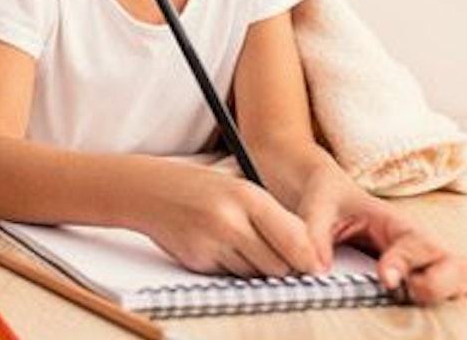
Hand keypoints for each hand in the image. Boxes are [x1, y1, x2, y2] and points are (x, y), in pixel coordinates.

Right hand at [139, 163, 322, 277]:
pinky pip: (231, 276)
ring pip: (255, 274)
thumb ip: (275, 218)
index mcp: (247, 197)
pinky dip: (231, 267)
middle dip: (282, 265)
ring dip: (256, 267)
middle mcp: (230, 221)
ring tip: (240, 243)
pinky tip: (219, 246)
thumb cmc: (203, 189)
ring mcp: (211, 243)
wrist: (150, 191)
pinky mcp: (197, 260)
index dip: (309, 259)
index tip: (316, 267)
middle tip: (275, 253)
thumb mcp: (242, 189)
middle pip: (278, 265)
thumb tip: (307, 256)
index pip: (294, 240)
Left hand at [297, 172, 466, 303]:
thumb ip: (316, 235)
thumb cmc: (330, 199)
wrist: (332, 194)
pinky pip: (452, 288)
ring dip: (448, 291)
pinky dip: (449, 297)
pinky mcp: (421, 274)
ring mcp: (425, 260)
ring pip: (464, 277)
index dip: (405, 263)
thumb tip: (318, 270)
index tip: (386, 279)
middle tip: (407, 290)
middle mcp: (418, 243)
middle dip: (438, 284)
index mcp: (396, 223)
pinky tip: (422, 299)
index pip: (416, 243)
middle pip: (457, 264)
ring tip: (415, 295)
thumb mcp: (317, 208)